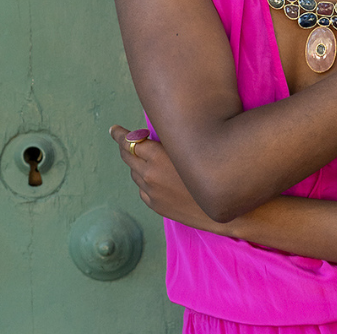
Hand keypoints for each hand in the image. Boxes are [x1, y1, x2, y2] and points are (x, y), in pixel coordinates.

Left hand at [109, 125, 228, 233]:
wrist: (222, 207)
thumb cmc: (213, 170)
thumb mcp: (190, 150)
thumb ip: (170, 143)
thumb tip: (155, 136)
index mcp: (157, 157)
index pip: (130, 142)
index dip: (120, 134)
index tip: (114, 129)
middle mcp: (150, 175)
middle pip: (128, 157)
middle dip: (124, 146)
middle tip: (121, 138)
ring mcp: (152, 192)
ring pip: (135, 174)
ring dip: (137, 164)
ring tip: (146, 159)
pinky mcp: (156, 206)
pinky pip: (143, 190)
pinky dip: (145, 181)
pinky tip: (156, 178)